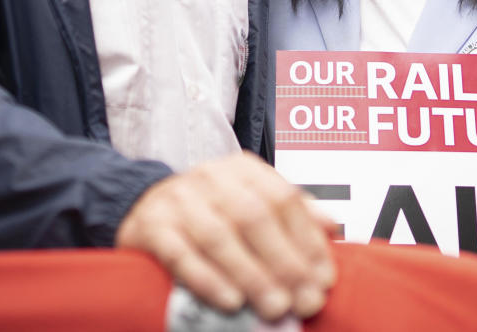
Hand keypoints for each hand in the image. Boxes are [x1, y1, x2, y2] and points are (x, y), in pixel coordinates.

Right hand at [115, 151, 336, 320]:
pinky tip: (230, 301)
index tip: (324, 278)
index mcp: (243, 169)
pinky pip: (180, 254)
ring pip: (220, 237)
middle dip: (285, 263)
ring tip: (274, 307)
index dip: (308, 241)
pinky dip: (207, 279)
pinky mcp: (151, 226)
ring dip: (252, 275)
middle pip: (254, 218)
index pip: (284, 200)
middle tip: (304, 301)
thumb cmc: (209, 210)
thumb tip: (333, 228)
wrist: (143, 206)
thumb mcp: (251, 200)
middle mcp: (211, 177)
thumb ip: (292, 213)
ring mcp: (179, 200)